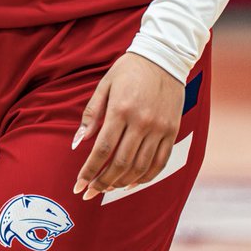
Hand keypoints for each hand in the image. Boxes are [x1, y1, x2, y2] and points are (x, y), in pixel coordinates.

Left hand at [71, 52, 183, 200]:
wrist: (163, 57)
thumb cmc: (128, 70)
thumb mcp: (104, 85)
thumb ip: (91, 114)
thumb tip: (78, 143)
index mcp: (120, 109)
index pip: (102, 149)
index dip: (89, 171)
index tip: (79, 185)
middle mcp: (141, 122)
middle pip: (120, 163)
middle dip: (102, 182)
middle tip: (90, 192)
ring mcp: (159, 128)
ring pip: (140, 167)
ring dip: (121, 182)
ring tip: (107, 188)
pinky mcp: (173, 131)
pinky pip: (160, 162)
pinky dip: (145, 177)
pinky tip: (131, 182)